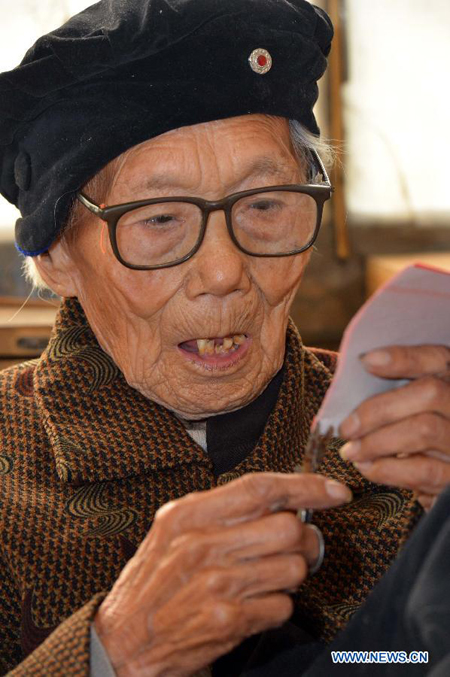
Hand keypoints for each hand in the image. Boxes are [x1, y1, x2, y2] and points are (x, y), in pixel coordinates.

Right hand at [94, 472, 350, 676]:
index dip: (305, 486)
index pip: (261, 488)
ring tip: (267, 579)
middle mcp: (202, 543)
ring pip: (293, 568)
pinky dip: (278, 606)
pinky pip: (283, 605)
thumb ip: (221, 510)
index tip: (336, 491)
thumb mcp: (173, 530)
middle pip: (288, 527)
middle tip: (296, 547)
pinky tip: (254, 605)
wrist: (122, 642)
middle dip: (304, 539)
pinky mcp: (227, 620)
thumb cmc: (154, 582)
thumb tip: (280, 497)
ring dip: (291, 576)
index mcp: (189, 514)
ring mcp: (216, 583)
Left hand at [339, 344, 449, 510]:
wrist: (443, 461)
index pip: (436, 358)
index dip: (403, 358)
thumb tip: (365, 365)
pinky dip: (389, 469)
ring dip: (377, 442)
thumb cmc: (417, 424)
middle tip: (347, 428)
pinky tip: (368, 467)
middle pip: (429, 393)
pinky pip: (424, 471)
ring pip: (423, 430)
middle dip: (379, 410)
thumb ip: (397, 381)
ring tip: (351, 451)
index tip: (366, 361)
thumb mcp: (413, 399)